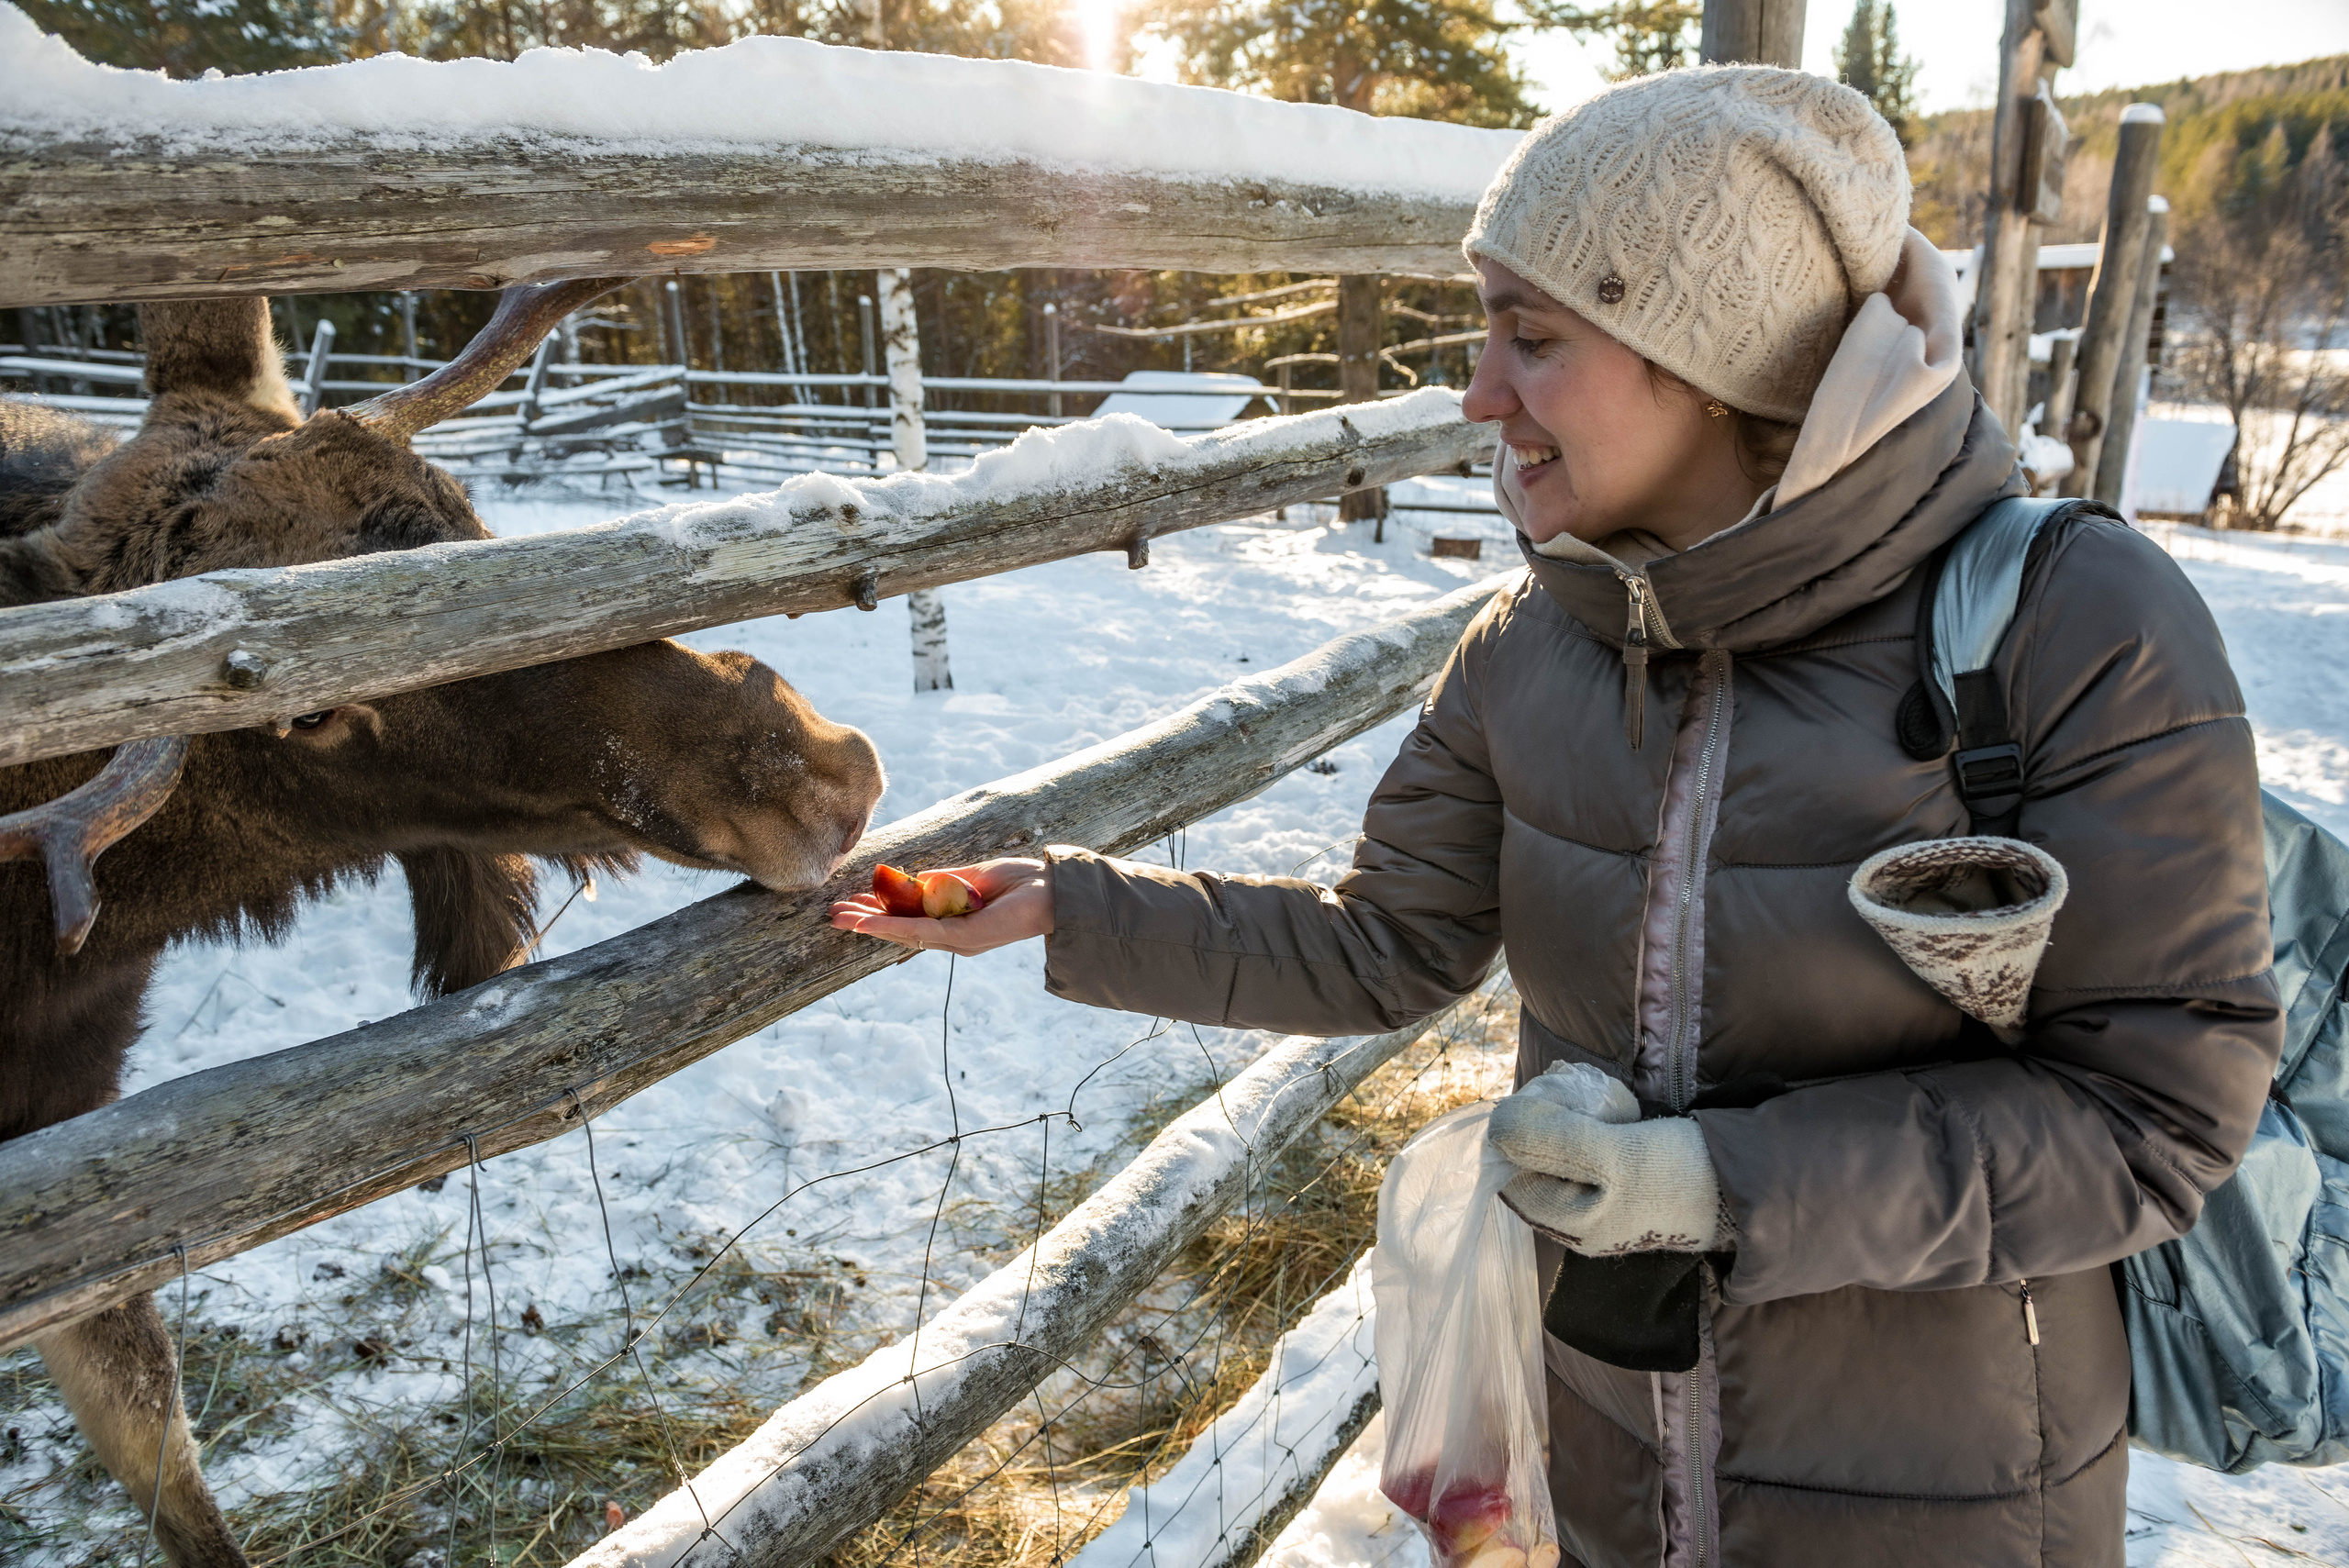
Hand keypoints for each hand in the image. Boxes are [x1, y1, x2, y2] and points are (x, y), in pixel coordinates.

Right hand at [828, 856, 1052, 957]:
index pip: (908, 920)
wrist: (1052, 890)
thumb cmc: (1019, 883)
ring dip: (868, 924)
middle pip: (899, 931)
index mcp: (954, 923)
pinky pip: (919, 931)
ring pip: (902, 934)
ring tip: (838, 918)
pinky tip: (867, 921)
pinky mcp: (962, 938)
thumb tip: (910, 879)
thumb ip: (941, 882)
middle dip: (865, 921)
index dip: (879, 912)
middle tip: (832, 914)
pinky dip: (890, 926)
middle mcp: (952, 937)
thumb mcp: (971, 879)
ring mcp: (956, 940)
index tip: (853, 902)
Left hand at [1486, 1063, 1723, 1255]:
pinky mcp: (1622, 1186)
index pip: (1510, 1173)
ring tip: (1591, 1099)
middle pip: (1533, 1164)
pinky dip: (1590, 1127)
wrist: (1743, 1186)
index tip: (1542, 1098)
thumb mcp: (1614, 1153)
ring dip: (1567, 1120)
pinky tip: (1611, 1111)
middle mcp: (1578, 1221)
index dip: (1517, 1132)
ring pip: (1559, 1155)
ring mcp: (1601, 1205)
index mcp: (1568, 1223)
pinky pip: (1587, 1154)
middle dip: (1543, 1122)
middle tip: (1567, 1091)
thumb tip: (1496, 1127)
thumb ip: (1554, 1139)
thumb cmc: (1678, 1174)